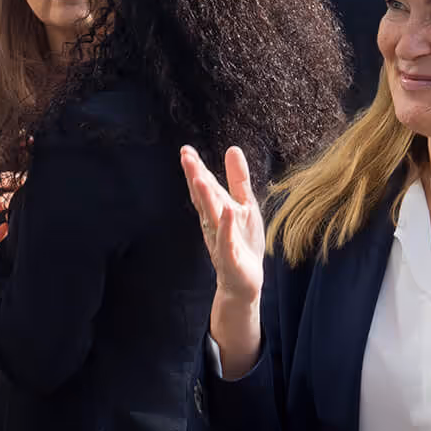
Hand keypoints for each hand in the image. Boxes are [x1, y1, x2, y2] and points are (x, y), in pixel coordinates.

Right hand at [181, 146, 263, 302]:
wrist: (243, 281)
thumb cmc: (243, 241)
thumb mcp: (244, 205)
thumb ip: (237, 178)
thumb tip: (232, 148)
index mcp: (216, 209)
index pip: (204, 186)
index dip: (195, 168)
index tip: (186, 150)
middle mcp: (213, 222)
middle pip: (203, 197)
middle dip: (195, 177)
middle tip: (185, 157)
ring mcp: (220, 239)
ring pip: (211, 216)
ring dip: (205, 198)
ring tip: (199, 178)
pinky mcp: (230, 257)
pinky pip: (227, 240)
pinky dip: (226, 227)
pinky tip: (228, 212)